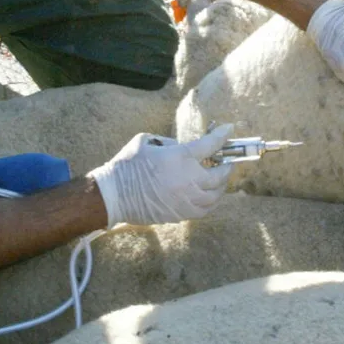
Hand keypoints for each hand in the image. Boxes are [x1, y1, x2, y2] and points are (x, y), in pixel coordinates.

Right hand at [88, 124, 235, 227]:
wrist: (114, 195)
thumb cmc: (126, 165)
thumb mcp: (146, 142)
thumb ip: (167, 142)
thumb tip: (179, 147)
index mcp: (180, 157)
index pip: (210, 144)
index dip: (222, 135)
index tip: (229, 129)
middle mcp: (188, 179)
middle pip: (219, 175)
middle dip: (226, 167)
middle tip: (226, 163)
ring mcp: (186, 199)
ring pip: (215, 196)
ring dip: (220, 187)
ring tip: (219, 182)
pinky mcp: (181, 213)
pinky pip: (204, 210)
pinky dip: (211, 203)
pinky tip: (209, 197)